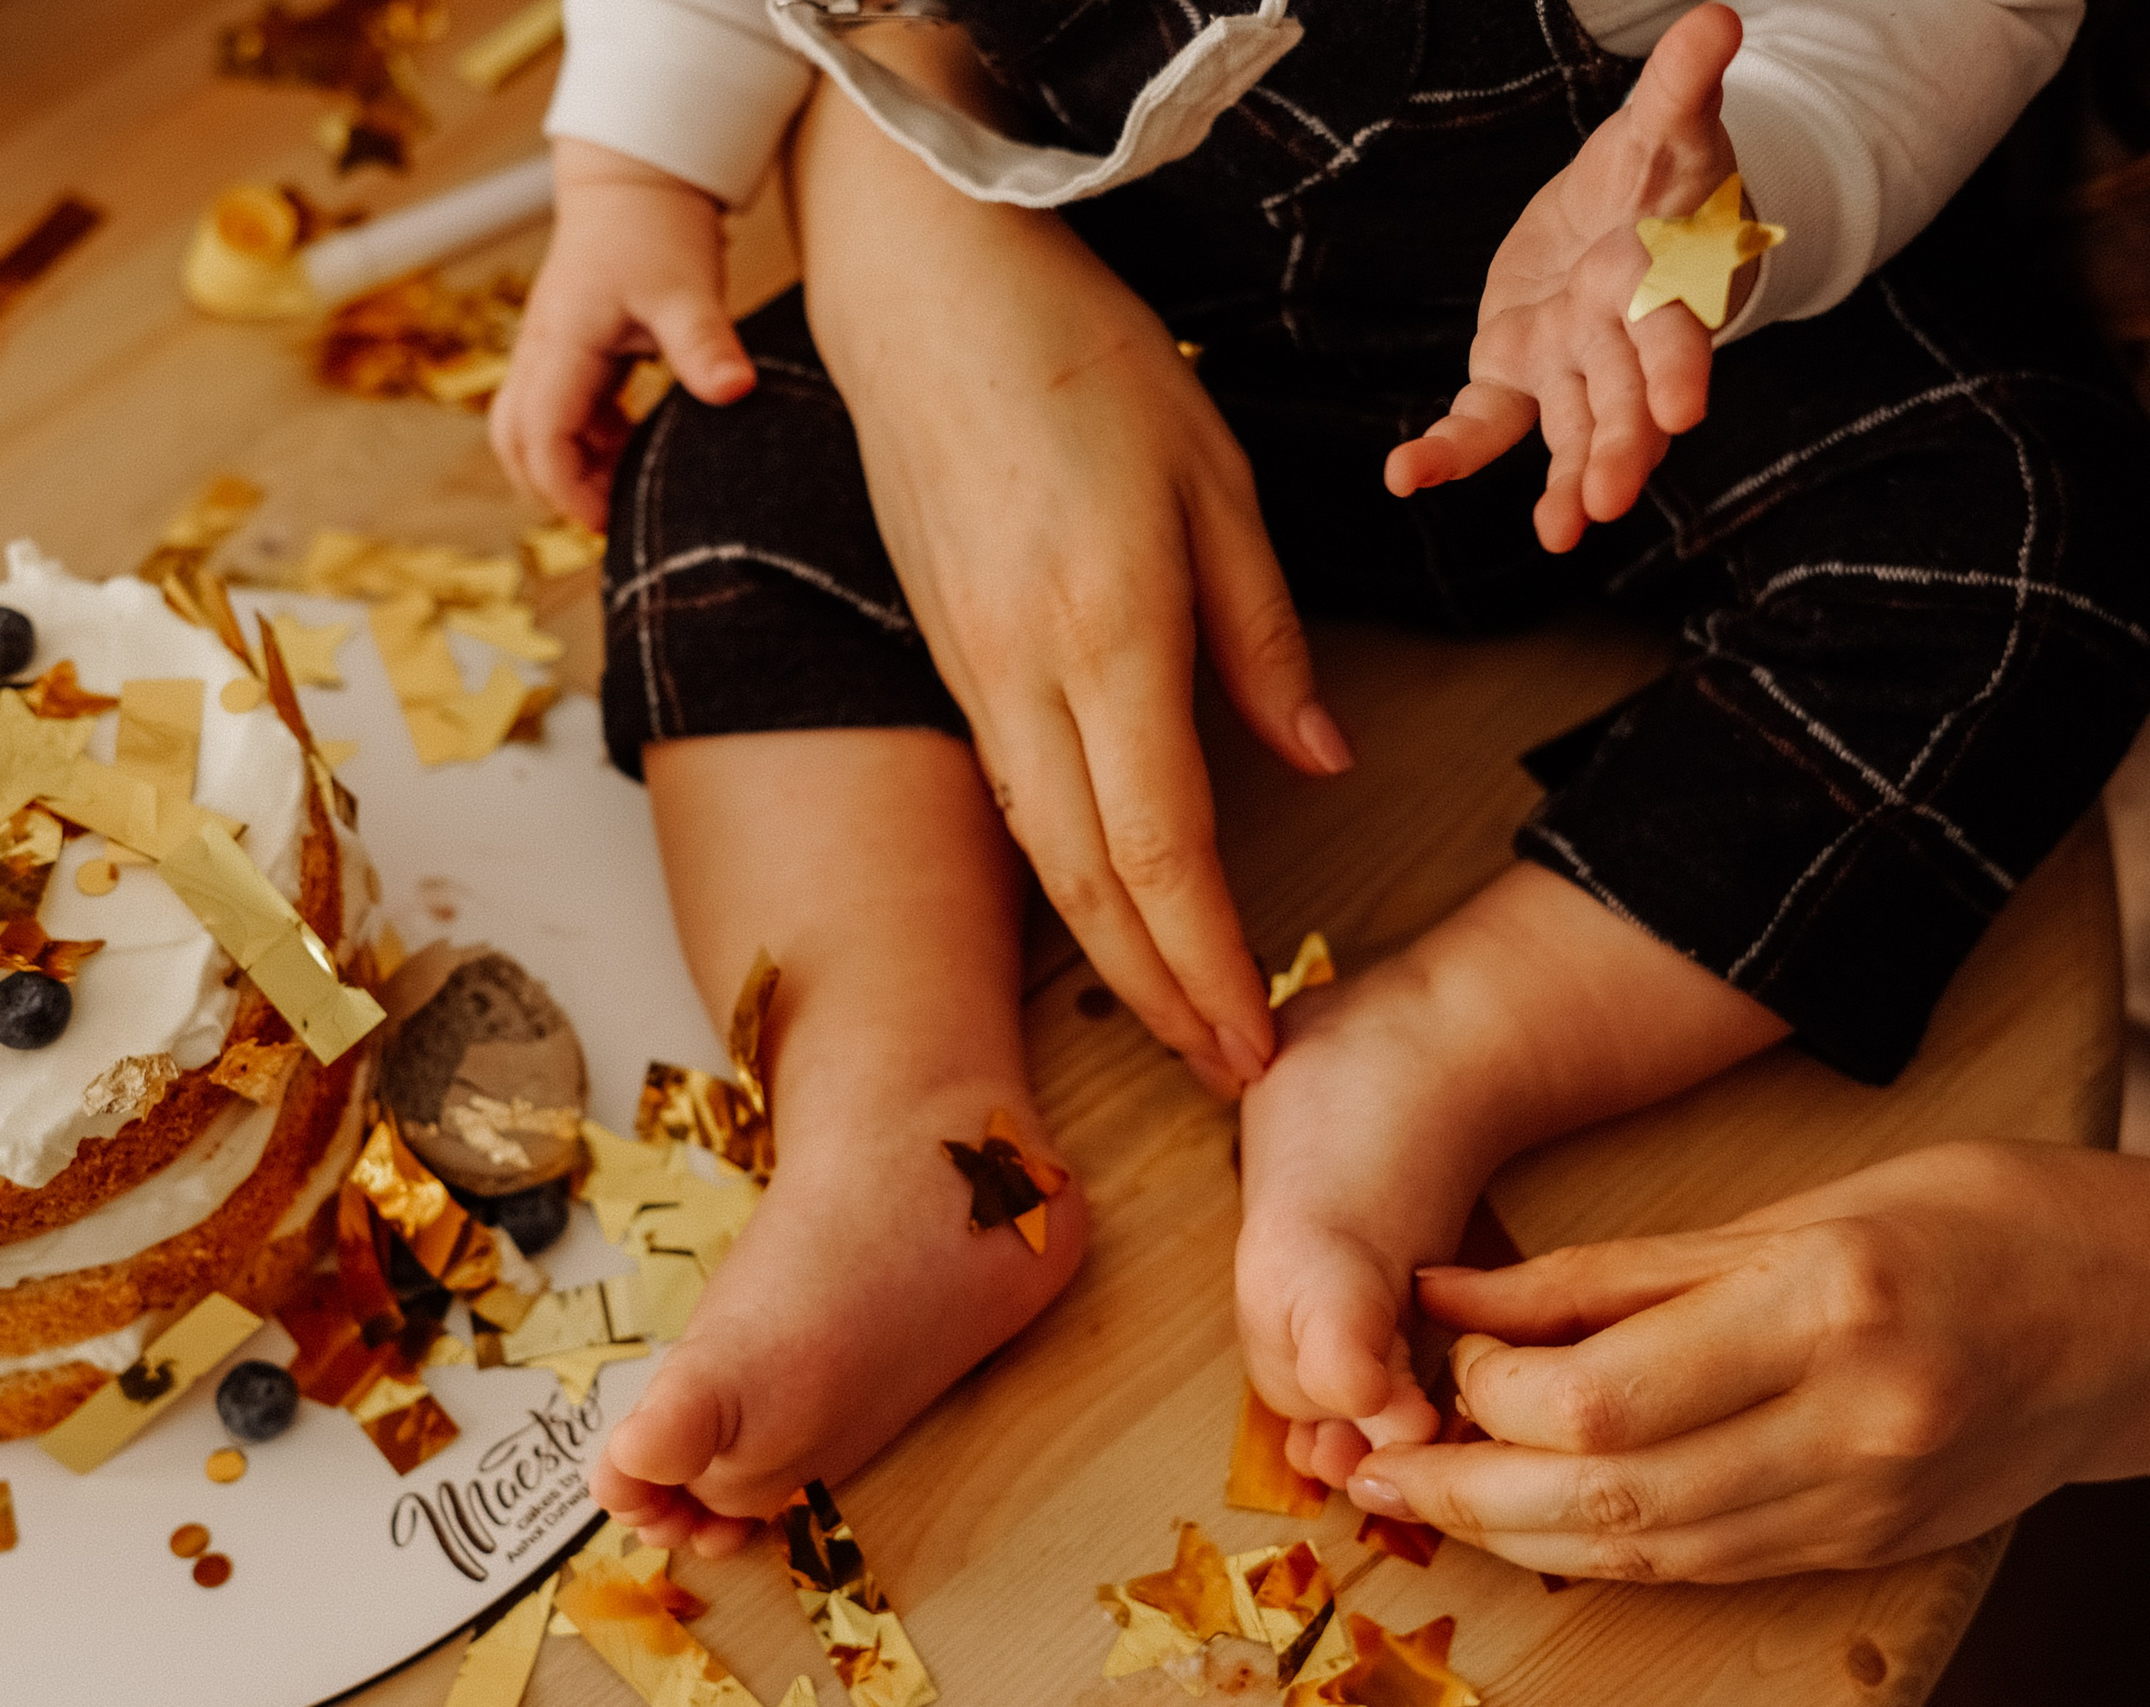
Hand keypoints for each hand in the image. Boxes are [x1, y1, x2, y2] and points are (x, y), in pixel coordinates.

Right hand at [490, 139, 755, 528]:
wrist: (637, 175)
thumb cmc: (658, 225)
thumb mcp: (688, 288)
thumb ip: (705, 344)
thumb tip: (736, 392)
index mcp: (561, 344)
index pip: (541, 437)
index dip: (568, 489)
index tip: (613, 521)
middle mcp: (541, 350)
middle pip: (515, 442)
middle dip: (554, 488)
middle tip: (614, 517)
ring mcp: (549, 349)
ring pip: (532, 429)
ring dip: (571, 465)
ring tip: (629, 486)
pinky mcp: (567, 348)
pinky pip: (559, 411)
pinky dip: (588, 441)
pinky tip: (636, 443)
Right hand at [792, 73, 1351, 1094]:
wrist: (919, 296)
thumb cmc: (1080, 357)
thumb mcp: (1214, 478)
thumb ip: (1263, 635)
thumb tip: (1318, 757)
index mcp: (1105, 630)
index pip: (1162, 847)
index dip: (1209, 963)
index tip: (1258, 1042)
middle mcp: (1022, 676)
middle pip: (1088, 884)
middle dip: (1159, 996)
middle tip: (1227, 1073)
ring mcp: (970, 675)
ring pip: (1042, 853)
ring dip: (1110, 953)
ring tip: (1178, 1015)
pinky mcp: (949, 659)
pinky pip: (1013, 797)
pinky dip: (1067, 878)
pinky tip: (1110, 908)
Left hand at [1347, 1142, 2149, 1580]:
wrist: (2140, 1316)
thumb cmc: (1971, 1222)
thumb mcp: (1788, 1209)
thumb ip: (1610, 1269)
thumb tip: (1452, 1293)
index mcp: (1823, 1308)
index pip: (1600, 1396)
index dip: (1488, 1391)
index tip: (1439, 1350)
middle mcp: (1848, 1425)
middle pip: (1607, 1494)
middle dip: (1467, 1491)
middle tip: (1376, 1465)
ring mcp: (1864, 1503)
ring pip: (1648, 1550)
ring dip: (1516, 1534)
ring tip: (1425, 1496)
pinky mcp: (1868, 1547)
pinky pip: (1706, 1565)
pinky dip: (1605, 1549)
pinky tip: (1534, 1522)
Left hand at [1385, 3, 1748, 552]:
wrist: (1623, 218)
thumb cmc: (1660, 178)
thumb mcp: (1670, 127)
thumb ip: (1683, 86)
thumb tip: (1715, 20)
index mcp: (1665, 283)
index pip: (1676, 330)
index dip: (1677, 368)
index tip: (1683, 413)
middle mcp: (1622, 338)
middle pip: (1626, 397)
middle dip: (1622, 446)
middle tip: (1611, 499)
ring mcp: (1571, 366)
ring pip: (1573, 430)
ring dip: (1567, 482)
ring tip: (1560, 534)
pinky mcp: (1515, 377)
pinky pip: (1484, 425)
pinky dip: (1447, 453)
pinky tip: (1405, 476)